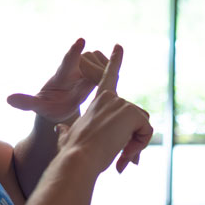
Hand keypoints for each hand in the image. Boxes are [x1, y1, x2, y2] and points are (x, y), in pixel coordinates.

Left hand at [7, 38, 109, 123]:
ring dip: (101, 72)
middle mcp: (73, 67)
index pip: (67, 61)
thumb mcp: (39, 107)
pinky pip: (108, 64)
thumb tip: (8, 99)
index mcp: (60, 77)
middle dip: (93, 72)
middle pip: (89, 60)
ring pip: (100, 61)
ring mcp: (85, 66)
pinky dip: (110, 72)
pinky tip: (104, 86)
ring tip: (93, 88)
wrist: (61, 104)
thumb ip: (26, 102)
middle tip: (90, 87)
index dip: (74, 52)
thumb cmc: (49, 107)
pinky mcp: (96, 68)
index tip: (81, 40)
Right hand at [59, 45, 152, 173]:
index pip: (109, 77)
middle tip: (121, 159)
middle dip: (134, 138)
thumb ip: (66, 131)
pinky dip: (140, 146)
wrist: (78, 159)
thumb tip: (58, 128)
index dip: (114, 61)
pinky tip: (126, 153)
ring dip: (136, 144)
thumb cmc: (73, 152)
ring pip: (142, 126)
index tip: (118, 46)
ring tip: (120, 157)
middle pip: (137, 118)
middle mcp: (111, 98)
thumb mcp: (68, 137)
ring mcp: (122, 103)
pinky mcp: (132, 113)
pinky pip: (147, 131)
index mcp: (98, 101)